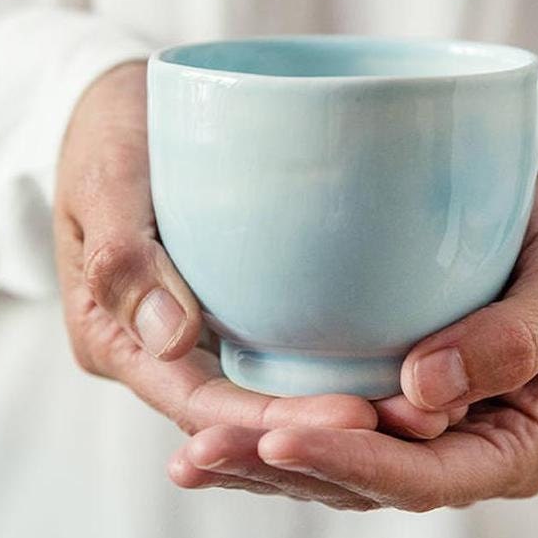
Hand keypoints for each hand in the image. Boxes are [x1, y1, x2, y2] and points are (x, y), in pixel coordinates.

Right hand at [53, 61, 457, 439]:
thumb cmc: (105, 132)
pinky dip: (339, 366)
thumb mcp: (105, 177)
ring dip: (344, 410)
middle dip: (329, 431)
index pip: (203, 406)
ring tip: (432, 410)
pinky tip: (406, 362)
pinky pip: (286, 354)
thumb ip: (123, 253)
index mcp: (115, 340)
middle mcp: (159, 355)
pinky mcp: (234, 311)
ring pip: (273, 394)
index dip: (276, 422)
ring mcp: (199, 336)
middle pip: (247, 417)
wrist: (120, 106)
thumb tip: (172, 338)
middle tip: (421, 422)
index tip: (356, 415)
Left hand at [169, 176, 537, 510]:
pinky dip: (256, 438)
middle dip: (281, 472)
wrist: (527, 219)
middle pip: (362, 484)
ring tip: (187, 457)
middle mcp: (455, 457)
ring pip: (326, 472)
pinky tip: (195, 437)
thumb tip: (424, 393)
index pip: (427, 476)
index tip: (284, 434)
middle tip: (203, 450)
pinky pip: (312, 436)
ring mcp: (407, 441)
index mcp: (511, 446)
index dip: (356, 462)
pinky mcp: (368, 412)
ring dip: (254, 467)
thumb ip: (520, 335)